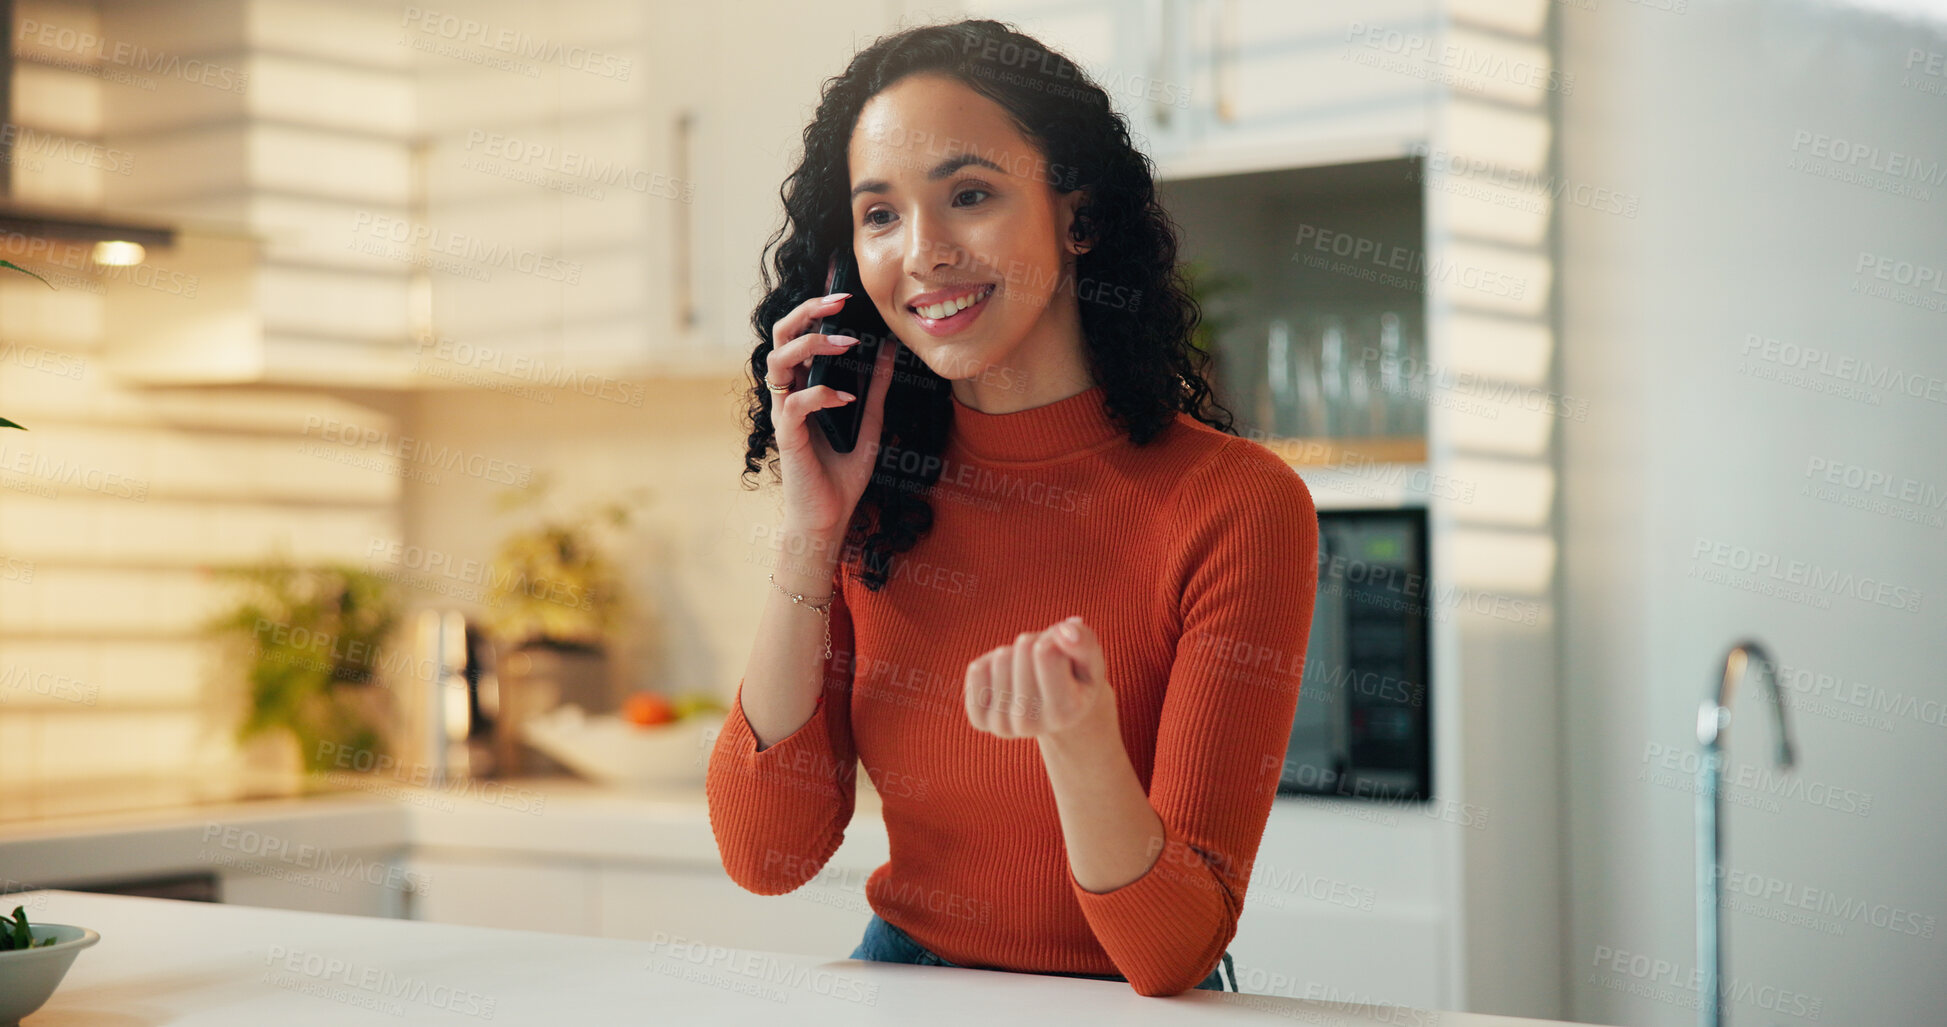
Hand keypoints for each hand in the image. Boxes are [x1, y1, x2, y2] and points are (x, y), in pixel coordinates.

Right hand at [766, 292, 899, 541]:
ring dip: (811, 345)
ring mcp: (784, 413)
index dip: (814, 308)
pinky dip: (821, 395)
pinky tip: (845, 398)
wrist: (829, 519)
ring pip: (778, 361)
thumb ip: (877, 388)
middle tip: (840, 303)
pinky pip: (795, 404)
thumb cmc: (841, 475)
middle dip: (807, 312)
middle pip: (781, 336)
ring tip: (846, 343)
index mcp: (803, 385)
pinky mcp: (787, 437)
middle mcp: (788, 393)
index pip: (800, 335)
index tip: (843, 293)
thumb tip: (890, 351)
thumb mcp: (869, 424)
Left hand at [963, 616, 1110, 739]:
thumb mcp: (1091, 657)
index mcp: (1065, 712)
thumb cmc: (1077, 676)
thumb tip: (1064, 631)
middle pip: (1023, 649)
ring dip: (1015, 653)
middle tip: (1046, 664)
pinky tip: (1008, 676)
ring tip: (1029, 672)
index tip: (1064, 654)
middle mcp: (1031, 724)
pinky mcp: (980, 719)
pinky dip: (990, 661)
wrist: (1058, 708)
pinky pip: (977, 671)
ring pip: (1000, 658)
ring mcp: (1003, 725)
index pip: (1045, 650)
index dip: (1055, 639)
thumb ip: (1084, 641)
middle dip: (1035, 643)